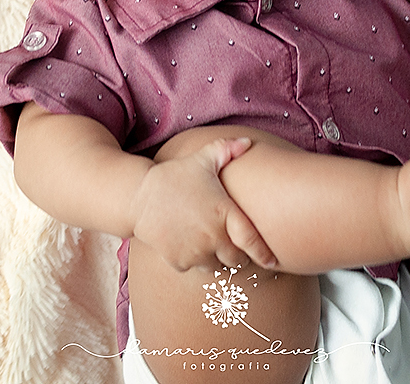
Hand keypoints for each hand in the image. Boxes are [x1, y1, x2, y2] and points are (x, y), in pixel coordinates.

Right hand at [130, 137, 276, 272]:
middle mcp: (213, 236)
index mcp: (224, 213)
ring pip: (217, 267)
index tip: (272, 262)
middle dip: (238, 256)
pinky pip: (195, 268)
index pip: (251, 241)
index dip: (264, 254)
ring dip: (217, 259)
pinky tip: (189, 245)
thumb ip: (227, 150)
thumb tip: (248, 141)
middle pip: (237, 260)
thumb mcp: (202, 159)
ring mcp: (196, 251)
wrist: (138, 195)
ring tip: (211, 245)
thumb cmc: (174, 176)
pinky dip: (195, 261)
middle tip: (234, 248)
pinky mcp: (179, 261)